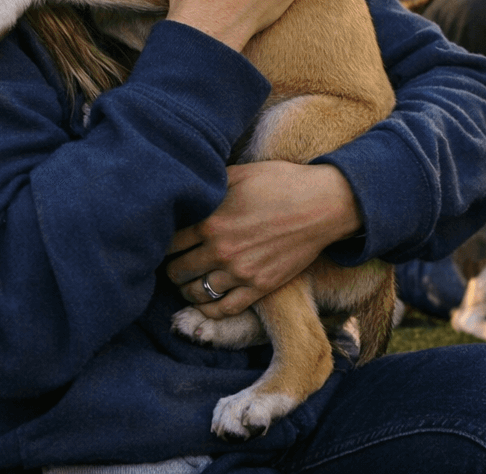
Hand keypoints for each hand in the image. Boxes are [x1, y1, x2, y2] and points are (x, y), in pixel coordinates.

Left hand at [165, 161, 361, 318]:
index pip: (169, 242)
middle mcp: (221, 251)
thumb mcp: (239, 174)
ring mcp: (241, 273)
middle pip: (178, 270)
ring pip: (196, 293)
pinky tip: (206, 301)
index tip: (164, 241)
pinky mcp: (260, 287)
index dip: (163, 242)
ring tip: (187, 282)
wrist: (322, 204)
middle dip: (171, 267)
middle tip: (173, 263)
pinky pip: (224, 309)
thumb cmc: (281, 182)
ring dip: (186, 289)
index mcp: (211, 221)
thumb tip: (186, 188)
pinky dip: (210, 309)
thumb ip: (209, 185)